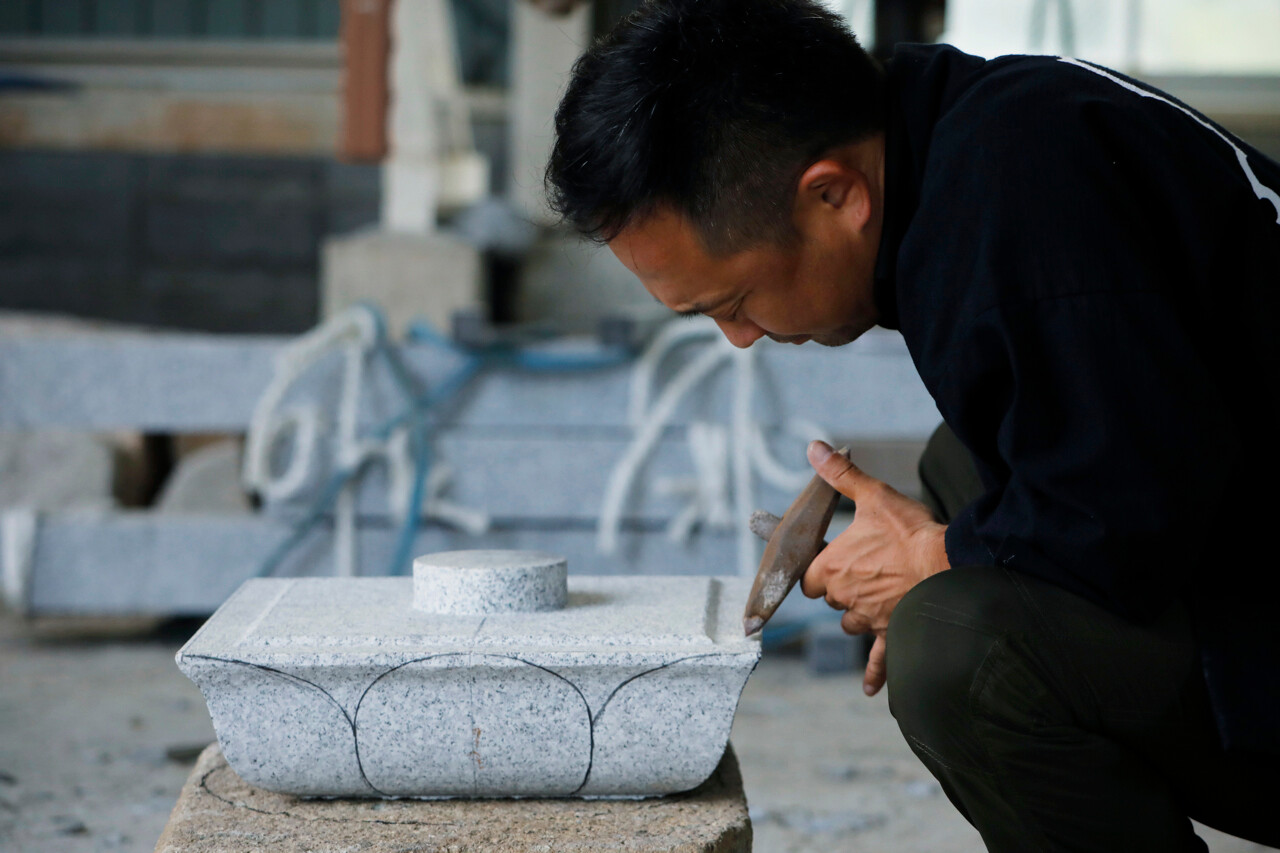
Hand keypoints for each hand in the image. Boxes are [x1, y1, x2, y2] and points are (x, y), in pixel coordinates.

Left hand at [800, 440, 948, 695]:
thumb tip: (814, 447)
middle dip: (843, 589)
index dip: (820, 568)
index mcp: (833, 567)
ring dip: (859, 616)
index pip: (809, 577)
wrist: (951, 565)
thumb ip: (840, 475)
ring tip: (877, 601)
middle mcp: (845, 598)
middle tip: (866, 572)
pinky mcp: (894, 635)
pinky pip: (880, 661)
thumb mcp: (873, 496)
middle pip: (831, 600)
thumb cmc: (911, 533)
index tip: (833, 560)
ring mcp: (869, 620)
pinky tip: (869, 690)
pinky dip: (875, 674)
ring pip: (852, 624)